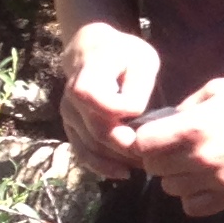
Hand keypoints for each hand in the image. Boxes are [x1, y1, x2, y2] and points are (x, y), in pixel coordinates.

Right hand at [57, 21, 160, 180]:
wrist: (93, 50)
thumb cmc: (124, 55)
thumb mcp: (141, 60)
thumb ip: (138, 87)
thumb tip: (133, 116)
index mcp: (87, 78)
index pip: (105, 107)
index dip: (127, 118)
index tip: (150, 124)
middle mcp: (71, 100)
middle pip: (98, 133)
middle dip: (127, 148)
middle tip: (155, 155)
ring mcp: (68, 116)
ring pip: (90, 148)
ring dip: (117, 161)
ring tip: (144, 164)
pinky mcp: (71, 127)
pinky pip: (82, 153)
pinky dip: (102, 166)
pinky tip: (123, 172)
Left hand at [119, 76, 223, 215]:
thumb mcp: (219, 89)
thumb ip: (186, 106)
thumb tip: (165, 123)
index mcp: (194, 127)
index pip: (143, 144)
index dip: (146, 139)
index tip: (156, 135)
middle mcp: (200, 157)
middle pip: (154, 169)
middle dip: (159, 157)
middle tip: (175, 149)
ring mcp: (216, 181)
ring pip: (171, 189)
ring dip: (176, 177)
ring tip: (193, 164)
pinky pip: (192, 208)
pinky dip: (192, 197)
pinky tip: (204, 182)